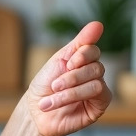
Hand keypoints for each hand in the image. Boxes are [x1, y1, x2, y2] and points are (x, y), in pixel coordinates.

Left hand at [27, 21, 109, 135]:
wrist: (35, 111)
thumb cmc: (44, 85)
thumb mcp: (59, 59)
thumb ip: (80, 42)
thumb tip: (98, 24)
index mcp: (83, 60)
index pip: (93, 50)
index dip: (81, 55)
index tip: (67, 63)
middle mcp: (93, 73)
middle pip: (96, 66)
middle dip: (72, 76)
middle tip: (55, 84)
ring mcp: (98, 89)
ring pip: (96, 81)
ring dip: (70, 89)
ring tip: (52, 97)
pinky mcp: (100, 105)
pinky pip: (98, 94)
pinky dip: (75, 96)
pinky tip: (58, 102)